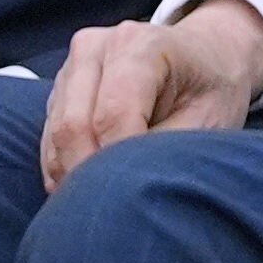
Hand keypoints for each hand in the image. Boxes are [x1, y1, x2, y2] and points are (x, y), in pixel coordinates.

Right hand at [39, 0, 262, 186]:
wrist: (208, 56)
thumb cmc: (212, 91)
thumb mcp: (209, 123)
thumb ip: (165, 150)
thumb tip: (125, 187)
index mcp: (140, 46)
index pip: (113, 116)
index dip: (117, 165)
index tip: (132, 202)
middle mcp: (98, 46)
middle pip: (73, 126)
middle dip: (88, 177)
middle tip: (111, 216)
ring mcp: (74, 63)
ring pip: (56, 133)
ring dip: (72, 176)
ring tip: (101, 207)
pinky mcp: (62, 85)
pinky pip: (50, 135)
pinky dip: (63, 167)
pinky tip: (86, 190)